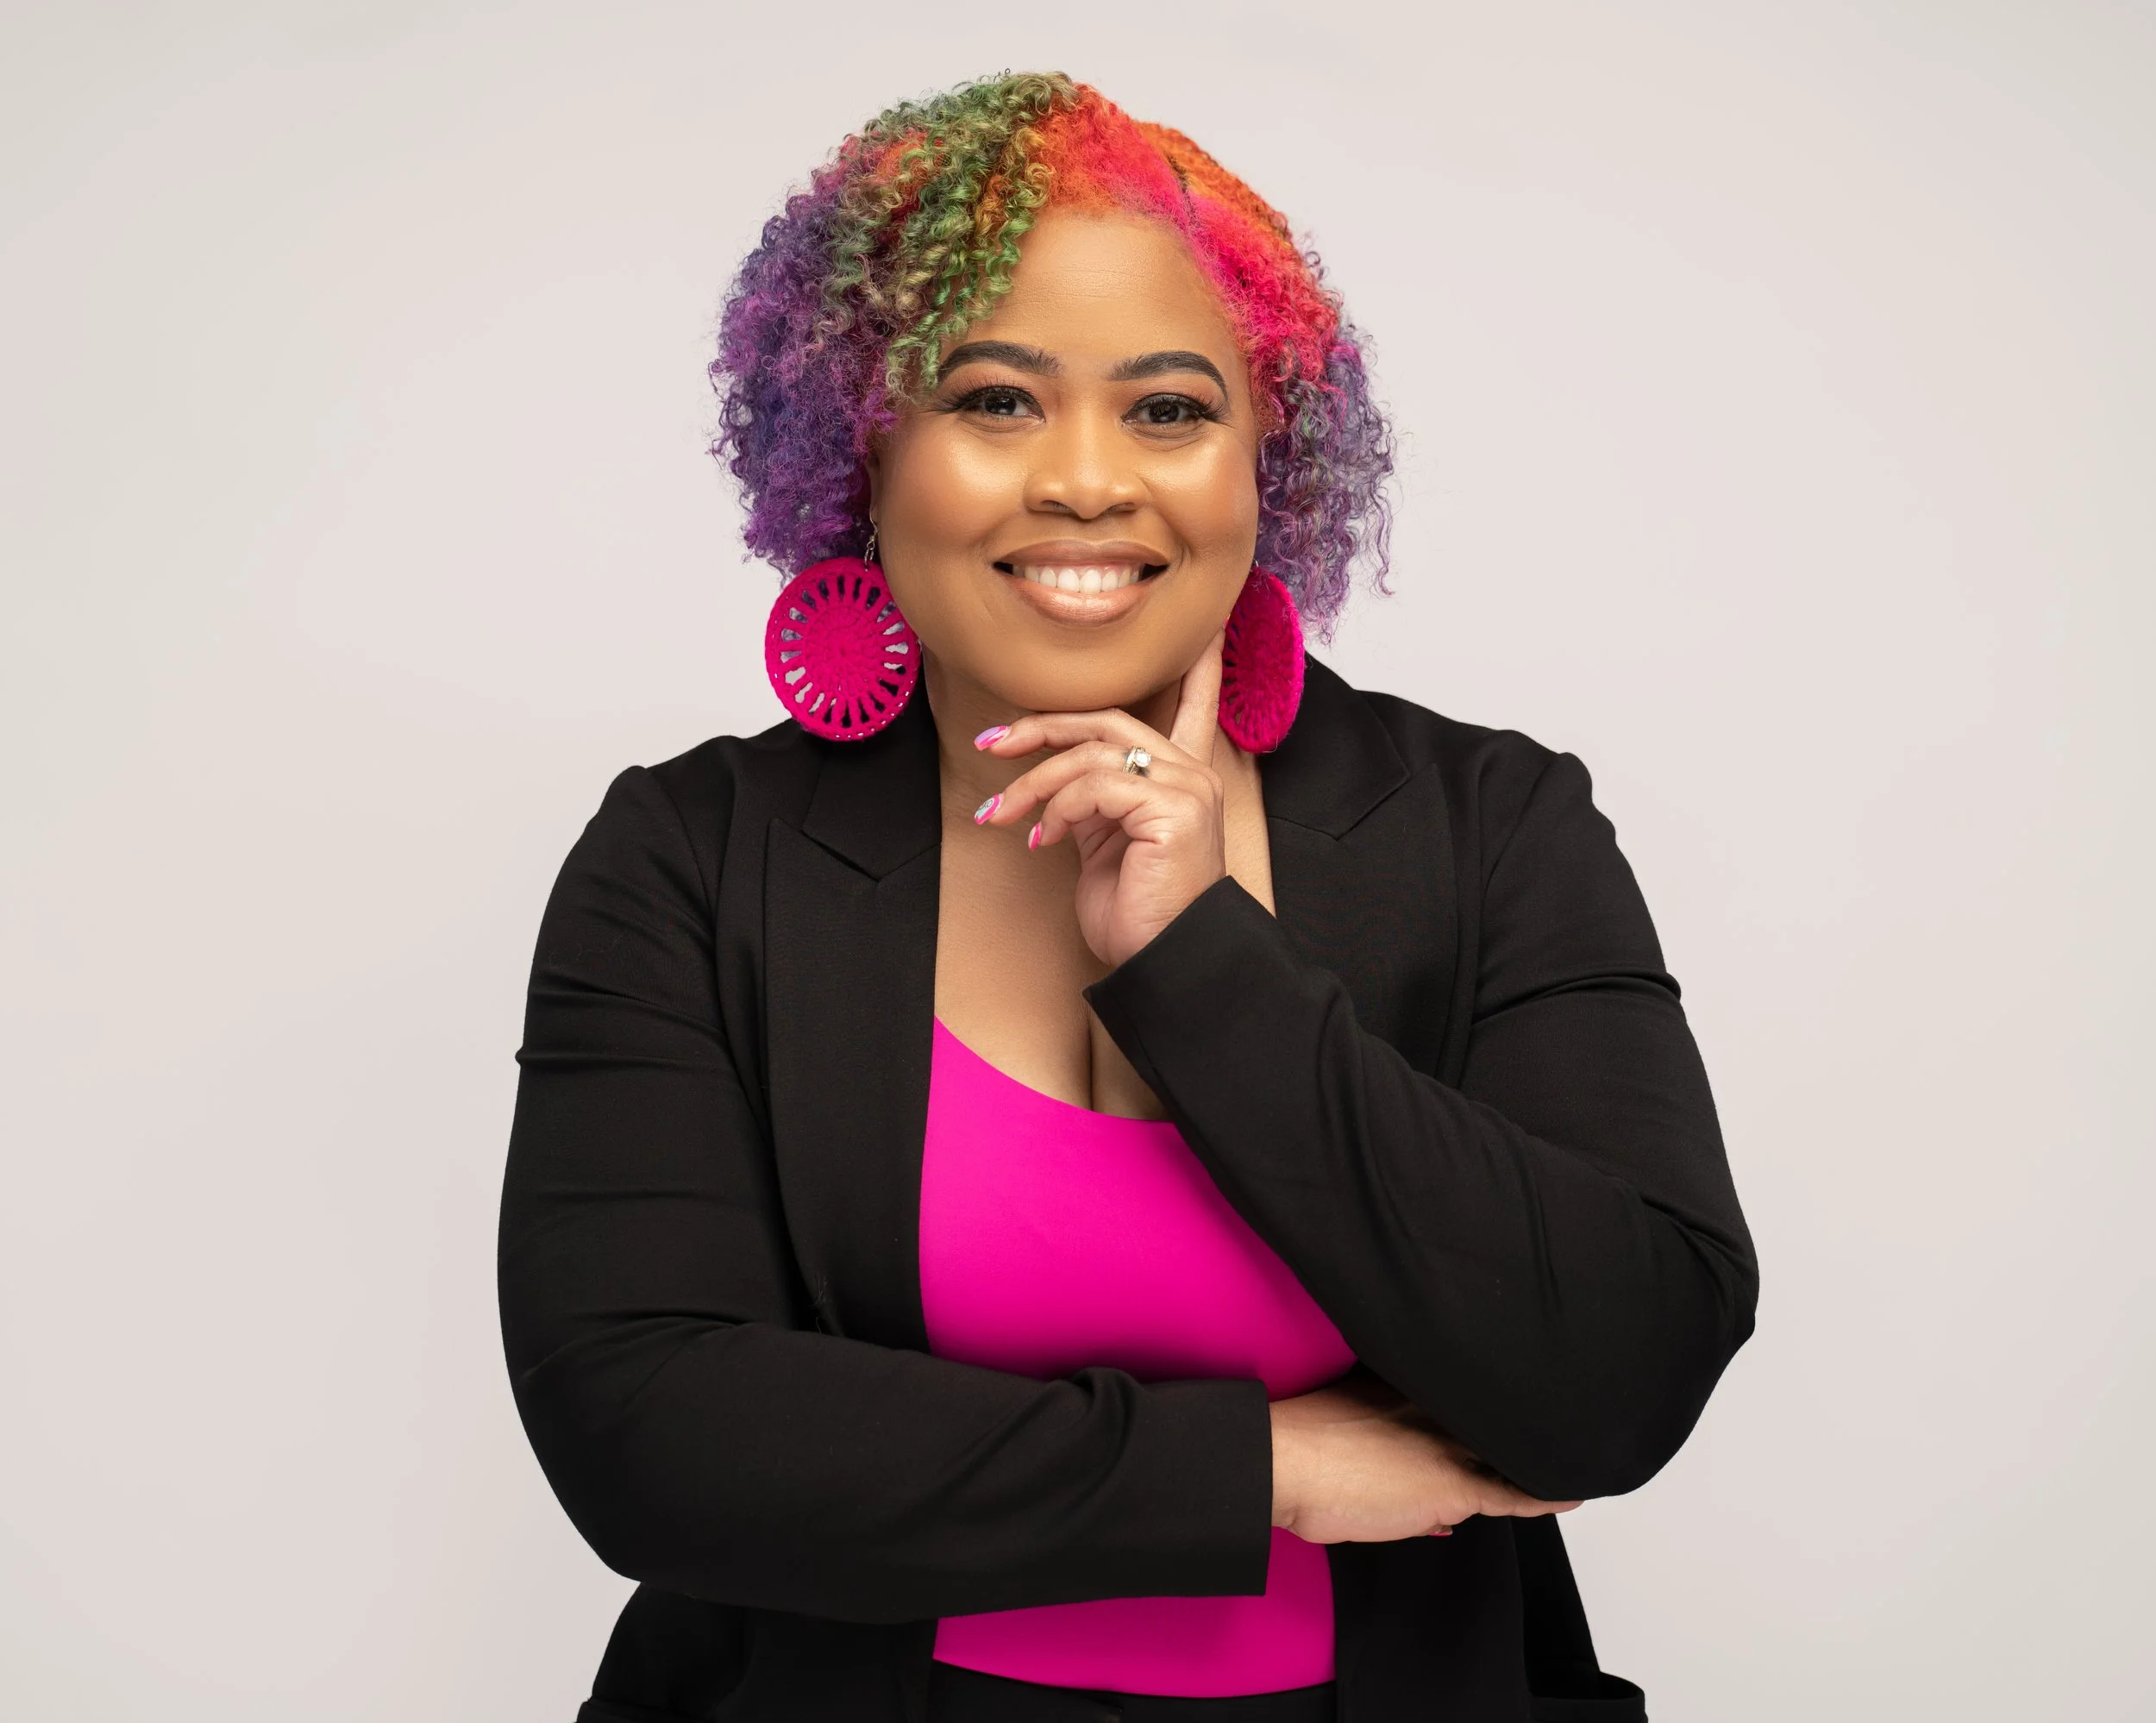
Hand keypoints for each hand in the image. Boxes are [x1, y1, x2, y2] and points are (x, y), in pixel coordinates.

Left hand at [974, 633, 1228, 967]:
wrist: (1165, 964)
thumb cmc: (1139, 916)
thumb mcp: (1106, 847)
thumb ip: (1092, 802)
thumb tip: (1051, 781)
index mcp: (1181, 779)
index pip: (1194, 705)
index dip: (1197, 665)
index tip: (1203, 626)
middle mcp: (1192, 774)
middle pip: (1108, 720)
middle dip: (1042, 727)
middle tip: (992, 744)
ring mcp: (1187, 788)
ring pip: (1091, 752)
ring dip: (1034, 782)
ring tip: (1006, 816)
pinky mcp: (1174, 808)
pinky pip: (1095, 784)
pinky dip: (1057, 808)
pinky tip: (1042, 840)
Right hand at [1269, 1369, 1580, 1542]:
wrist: (1285, 1462)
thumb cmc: (1299, 1451)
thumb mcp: (1343, 1436)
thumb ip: (1387, 1459)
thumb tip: (1433, 1515)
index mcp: (1402, 1389)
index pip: (1457, 1402)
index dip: (1479, 1412)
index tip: (1498, 1409)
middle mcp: (1433, 1410)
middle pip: (1486, 1421)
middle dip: (1510, 1428)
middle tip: (1544, 1425)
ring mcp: (1445, 1446)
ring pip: (1504, 1453)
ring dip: (1530, 1456)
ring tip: (1565, 1453)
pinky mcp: (1452, 1486)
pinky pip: (1514, 1495)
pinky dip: (1544, 1497)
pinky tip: (1573, 1494)